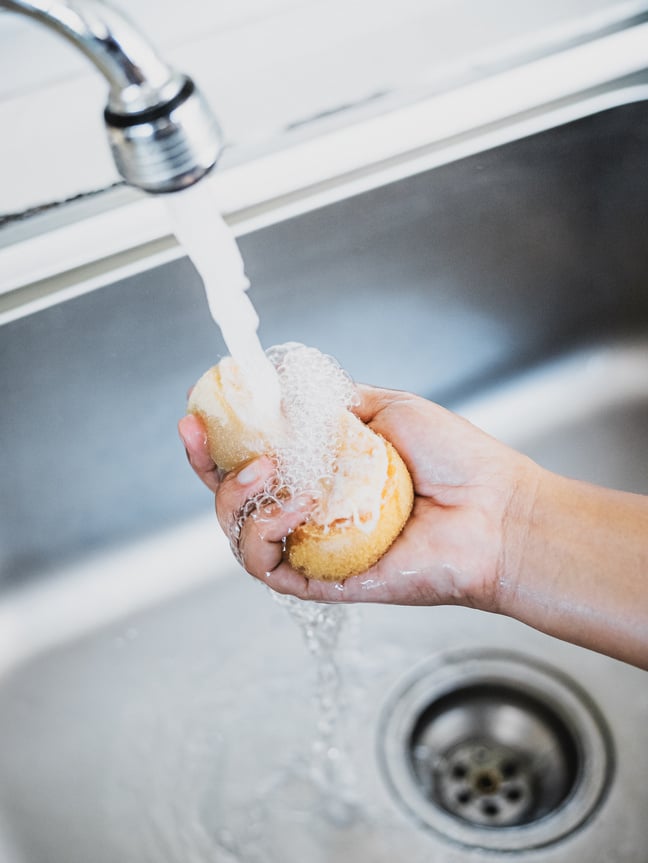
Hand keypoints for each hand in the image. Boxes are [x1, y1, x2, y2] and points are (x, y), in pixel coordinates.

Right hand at [178, 384, 538, 609]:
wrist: (496, 509)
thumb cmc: (455, 461)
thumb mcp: (387, 409)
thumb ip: (333, 401)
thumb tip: (286, 386)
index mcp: (321, 474)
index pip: (251, 461)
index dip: (217, 442)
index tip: (197, 414)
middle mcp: (311, 513)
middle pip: (231, 500)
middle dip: (207, 468)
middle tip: (208, 436)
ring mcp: (314, 548)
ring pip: (238, 534)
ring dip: (235, 497)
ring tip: (267, 469)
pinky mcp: (324, 581)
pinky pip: (267, 566)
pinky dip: (266, 531)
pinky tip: (297, 502)